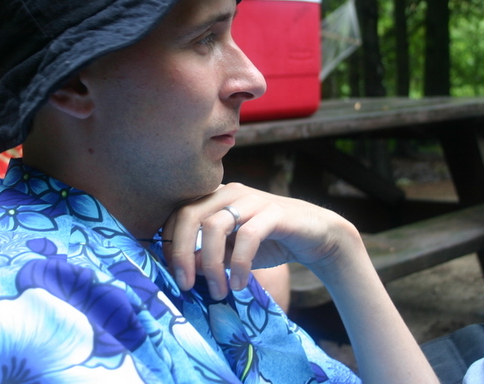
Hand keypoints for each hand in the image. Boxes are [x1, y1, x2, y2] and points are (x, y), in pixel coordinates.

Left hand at [161, 182, 358, 299]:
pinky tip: (238, 284)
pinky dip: (238, 264)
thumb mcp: (230, 252)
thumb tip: (182, 268)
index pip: (178, 212)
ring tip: (218, 291)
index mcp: (214, 197)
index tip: (172, 273)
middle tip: (185, 285)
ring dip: (210, 264)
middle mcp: (229, 191)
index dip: (168, 243)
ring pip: (214, 227)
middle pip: (189, 215)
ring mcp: (251, 199)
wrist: (316, 237)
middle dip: (180, 253)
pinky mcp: (274, 212)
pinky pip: (247, 236)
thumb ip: (206, 255)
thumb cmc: (268, 243)